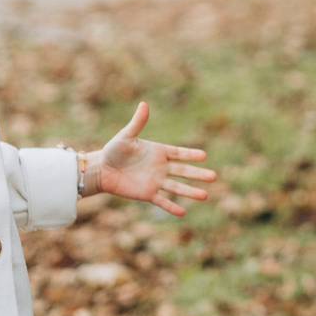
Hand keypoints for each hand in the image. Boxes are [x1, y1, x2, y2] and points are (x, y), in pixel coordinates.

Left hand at [82, 102, 217, 217]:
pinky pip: (162, 201)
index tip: (204, 156)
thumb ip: (138, 123)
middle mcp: (161, 168)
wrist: (102, 170)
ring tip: (205, 195)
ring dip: (190, 192)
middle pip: (183, 171)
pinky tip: (183, 212)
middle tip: (214, 177)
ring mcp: (155, 182)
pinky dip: (171, 207)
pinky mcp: (147, 194)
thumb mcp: (126, 136)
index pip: (179, 153)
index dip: (191, 155)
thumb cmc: (113, 150)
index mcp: (159, 152)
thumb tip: (144, 104)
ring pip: (177, 187)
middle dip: (198, 174)